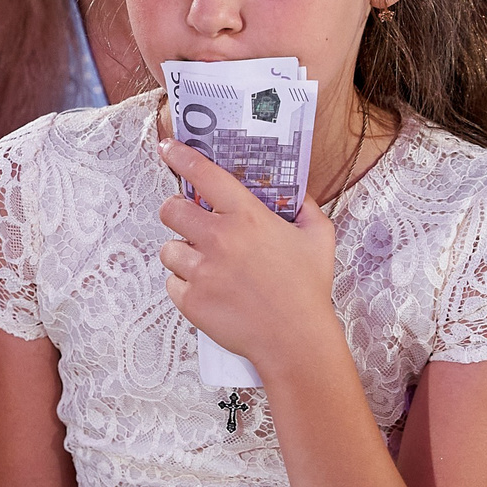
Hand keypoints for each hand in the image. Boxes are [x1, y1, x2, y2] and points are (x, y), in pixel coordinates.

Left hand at [156, 139, 340, 374]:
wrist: (296, 340)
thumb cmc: (308, 288)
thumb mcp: (319, 237)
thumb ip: (305, 207)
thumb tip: (294, 193)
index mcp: (247, 217)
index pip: (205, 176)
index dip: (181, 156)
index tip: (166, 146)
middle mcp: (219, 239)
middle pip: (171, 209)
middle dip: (176, 212)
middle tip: (191, 223)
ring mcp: (201, 271)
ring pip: (168, 248)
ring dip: (183, 253)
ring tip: (207, 266)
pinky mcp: (190, 300)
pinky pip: (172, 282)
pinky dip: (185, 285)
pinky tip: (209, 291)